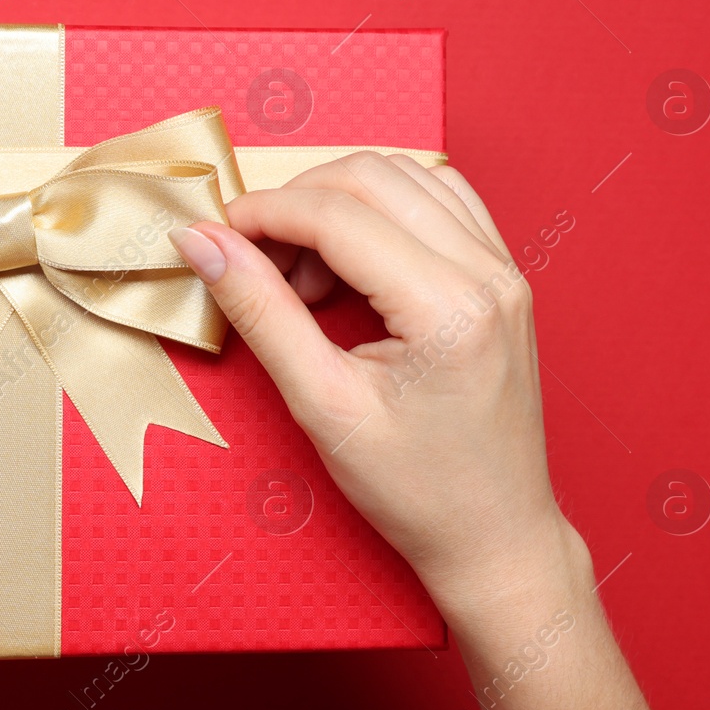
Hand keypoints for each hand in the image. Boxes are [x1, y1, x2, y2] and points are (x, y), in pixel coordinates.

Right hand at [169, 153, 584, 619]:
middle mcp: (488, 273)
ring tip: (302, 272)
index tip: (213, 236)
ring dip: (340, 201)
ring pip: (408, 175)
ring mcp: (504, 270)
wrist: (494, 535)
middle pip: (372, 177)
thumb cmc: (417, 490)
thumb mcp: (321, 405)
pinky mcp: (504, 277)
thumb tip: (204, 245)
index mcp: (448, 307)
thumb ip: (261, 312)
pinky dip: (384, 209)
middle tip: (253, 260)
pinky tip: (350, 260)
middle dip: (297, 203)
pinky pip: (441, 200)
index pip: (337, 214)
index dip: (262, 214)